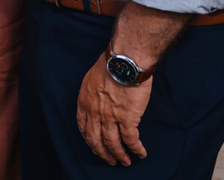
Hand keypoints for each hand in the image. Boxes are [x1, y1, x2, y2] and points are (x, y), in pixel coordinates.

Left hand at [76, 52, 151, 166]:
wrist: (124, 62)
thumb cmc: (110, 65)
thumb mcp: (91, 80)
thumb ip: (93, 95)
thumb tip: (99, 103)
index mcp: (85, 102)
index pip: (83, 128)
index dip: (89, 140)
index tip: (94, 147)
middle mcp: (95, 112)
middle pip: (96, 140)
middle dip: (102, 153)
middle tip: (109, 161)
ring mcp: (110, 117)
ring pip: (113, 143)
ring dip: (119, 155)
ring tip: (125, 162)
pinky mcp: (127, 119)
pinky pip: (131, 140)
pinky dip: (135, 149)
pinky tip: (140, 154)